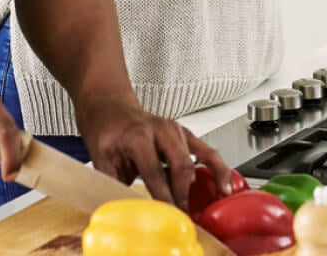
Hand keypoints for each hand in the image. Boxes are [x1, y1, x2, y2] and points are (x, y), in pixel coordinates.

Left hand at [75, 96, 231, 209]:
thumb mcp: (101, 159)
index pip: (155, 173)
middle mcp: (159, 129)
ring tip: (204, 209)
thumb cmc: (107, 132)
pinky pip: (206, 151)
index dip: (163, 198)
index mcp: (137, 136)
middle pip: (180, 165)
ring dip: (198, 187)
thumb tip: (119, 210)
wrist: (111, 108)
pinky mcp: (184, 134)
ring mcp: (174, 129)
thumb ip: (112, 184)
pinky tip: (225, 185)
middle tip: (183, 218)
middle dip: (183, 195)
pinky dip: (218, 168)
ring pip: (193, 160)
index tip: (168, 216)